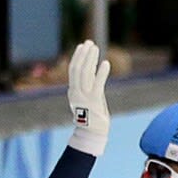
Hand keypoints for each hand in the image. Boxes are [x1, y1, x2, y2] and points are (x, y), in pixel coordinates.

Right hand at [66, 40, 110, 154]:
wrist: (93, 134)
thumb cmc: (93, 118)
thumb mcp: (91, 99)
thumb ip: (91, 86)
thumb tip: (95, 72)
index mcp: (73, 91)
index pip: (74, 70)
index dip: (78, 57)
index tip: (83, 46)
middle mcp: (76, 92)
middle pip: (78, 68)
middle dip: (83, 54)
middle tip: (89, 43)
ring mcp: (84, 96)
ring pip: (85, 73)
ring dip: (90, 59)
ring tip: (95, 48)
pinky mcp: (94, 101)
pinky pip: (97, 83)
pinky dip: (101, 72)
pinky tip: (105, 63)